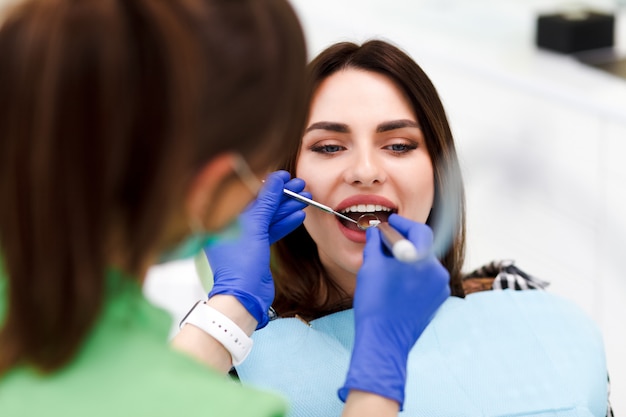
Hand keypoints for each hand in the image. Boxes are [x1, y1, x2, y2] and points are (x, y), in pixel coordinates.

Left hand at [205, 171, 306, 328]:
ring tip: (305, 199)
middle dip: (282, 196)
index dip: (268, 185)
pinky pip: (271, 231)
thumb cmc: (241, 264)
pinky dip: (285, 224)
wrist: (244, 297)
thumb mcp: (255, 227)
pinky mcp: (256, 250)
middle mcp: (232, 226)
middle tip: (301, 186)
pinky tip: (299, 216)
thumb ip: (266, 202)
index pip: (247, 194)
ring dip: (287, 208)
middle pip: (260, 205)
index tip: (286, 177)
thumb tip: (275, 179)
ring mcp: (245, 239)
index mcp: (222, 218)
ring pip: (268, 218)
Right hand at [339, 214, 449, 407]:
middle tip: (385, 241)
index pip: (419, 230)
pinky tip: (396, 282)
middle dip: (403, 242)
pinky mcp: (437, 301)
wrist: (384, 339)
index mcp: (423, 259)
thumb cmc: (376, 302)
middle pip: (422, 247)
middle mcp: (438, 271)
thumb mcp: (371, 265)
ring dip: (407, 260)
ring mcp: (440, 288)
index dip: (403, 223)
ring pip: (424, 264)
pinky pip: (426, 280)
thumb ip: (376, 242)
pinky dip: (413, 276)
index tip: (391, 221)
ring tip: (387, 264)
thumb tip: (377, 232)